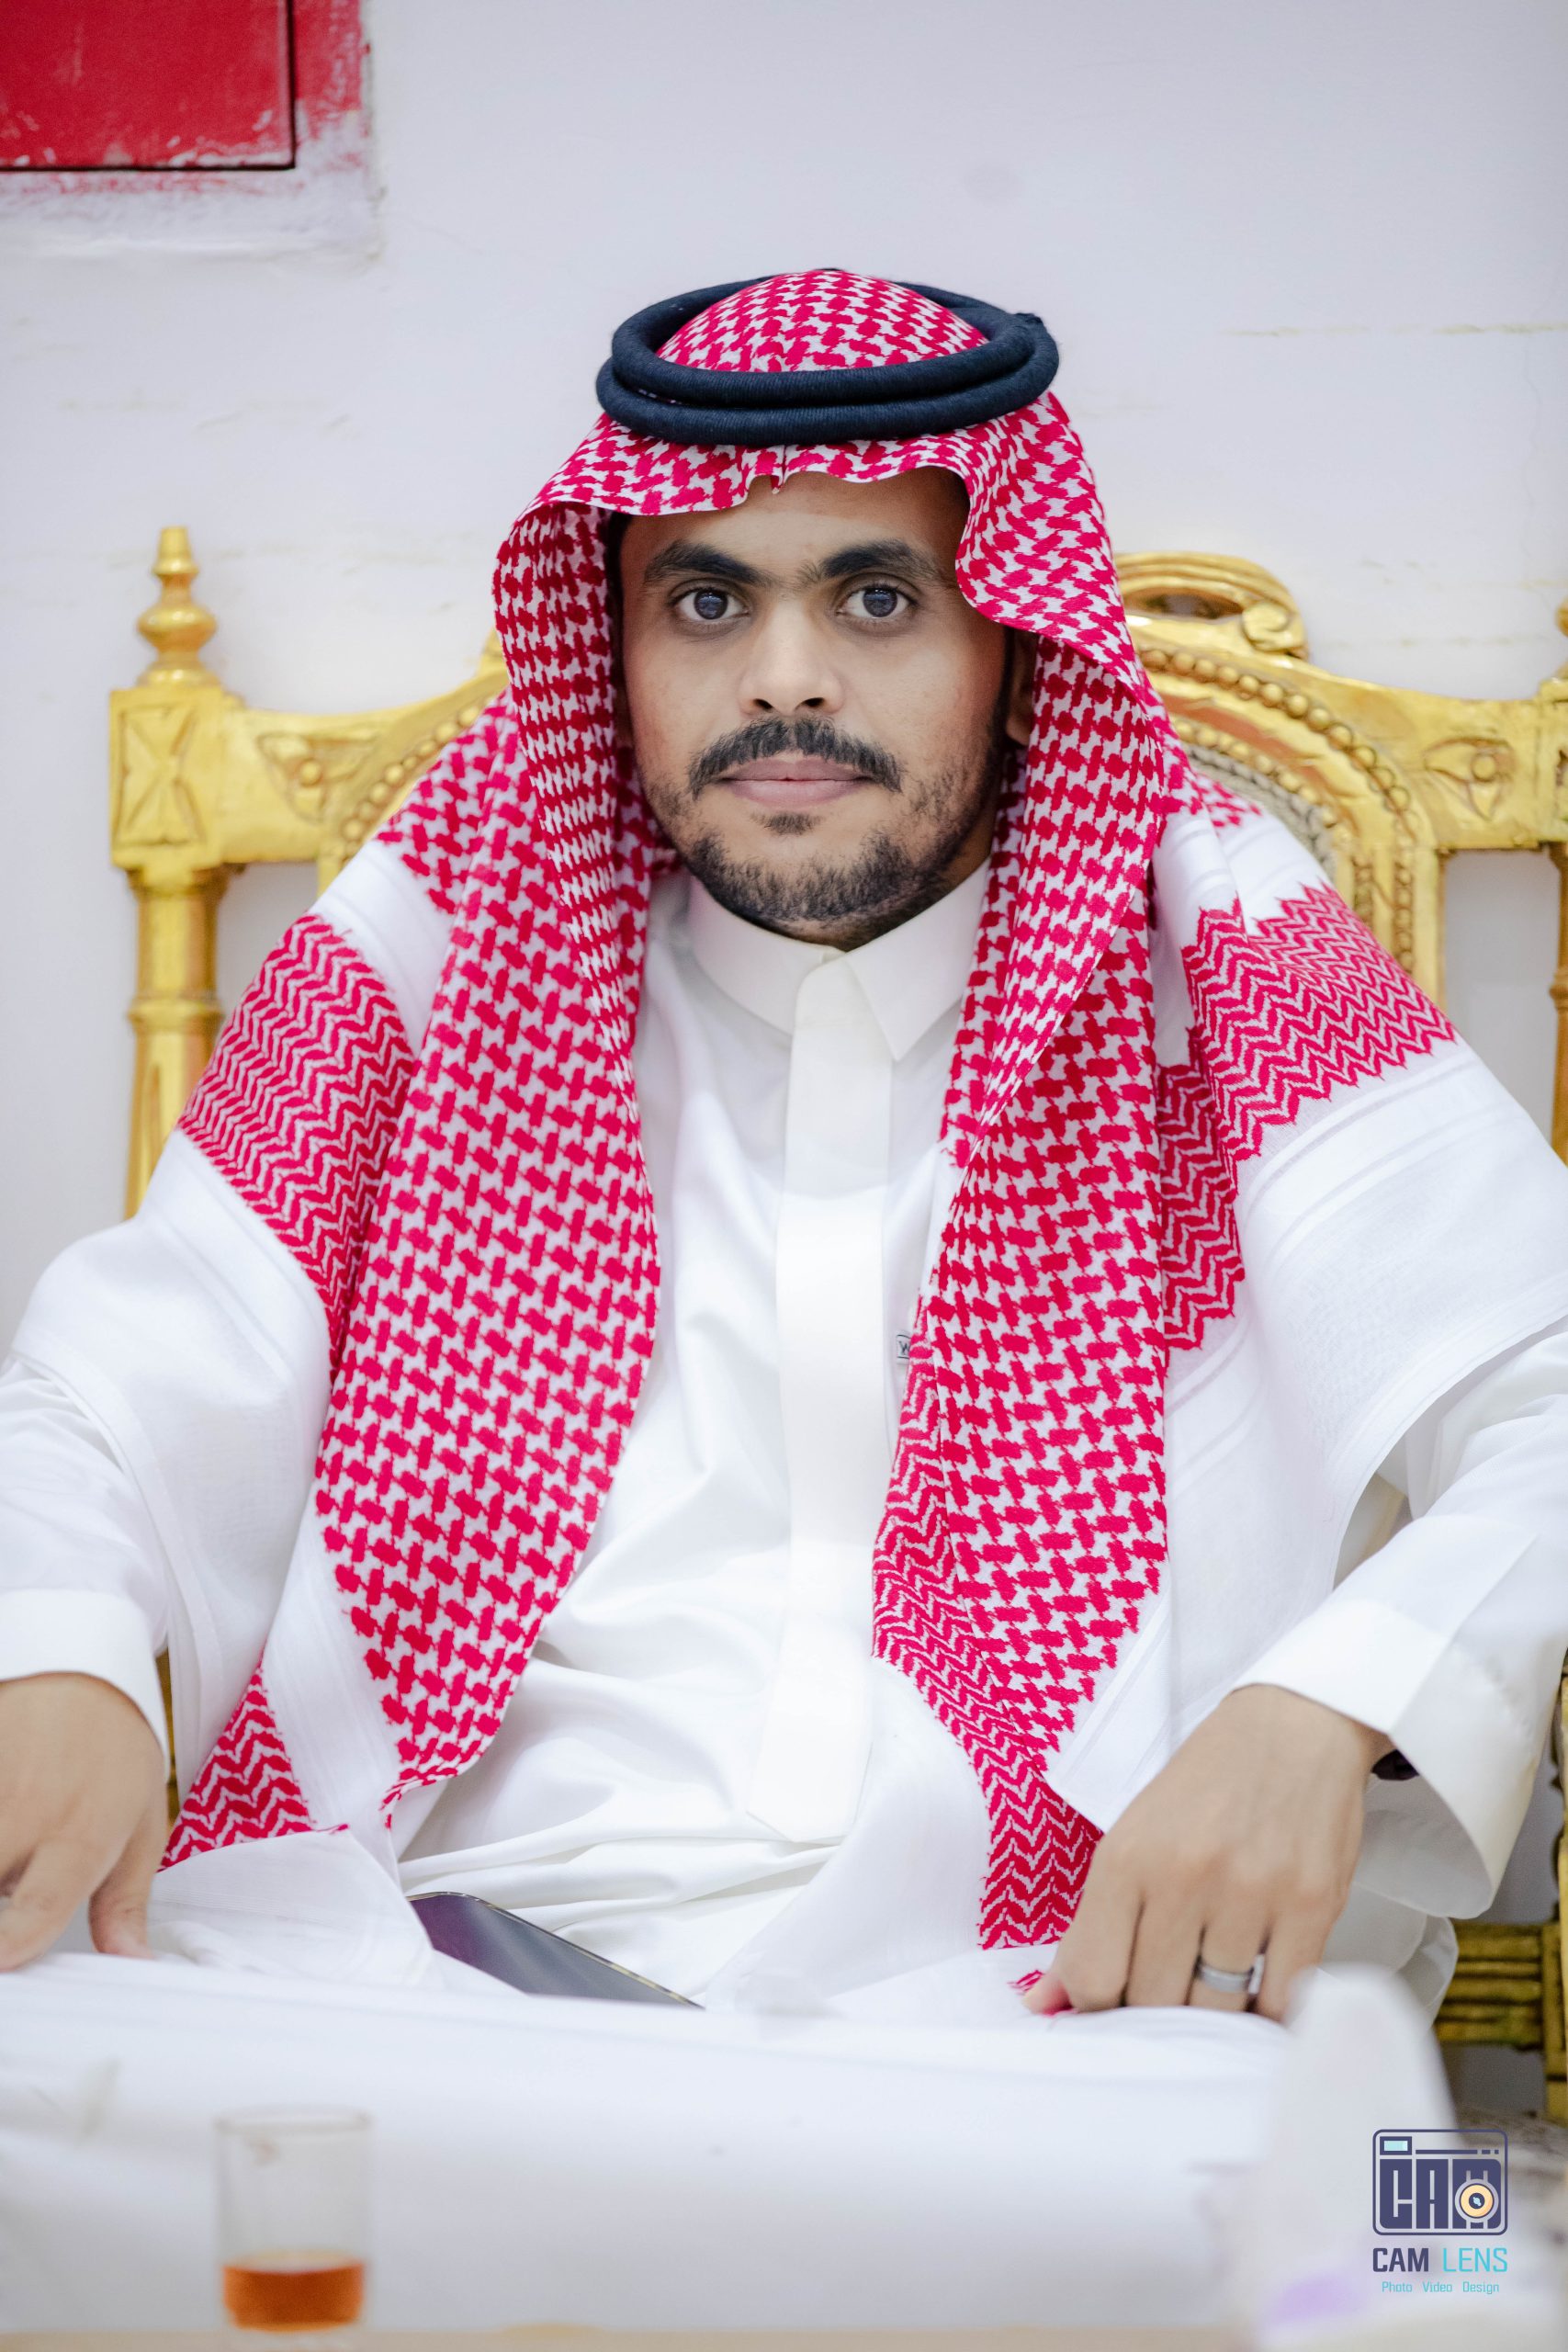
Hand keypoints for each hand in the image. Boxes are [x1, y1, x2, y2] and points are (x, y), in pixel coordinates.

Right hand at [0, 1672, 167, 1967]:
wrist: (82, 1664)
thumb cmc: (118, 1749)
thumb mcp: (142, 1823)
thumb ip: (125, 1904)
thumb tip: (133, 1965)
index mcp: (79, 1837)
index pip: (34, 1914)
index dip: (11, 1946)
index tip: (3, 1959)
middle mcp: (26, 1814)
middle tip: (16, 1883)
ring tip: (17, 1852)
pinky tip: (10, 1825)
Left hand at [1024, 1685, 1390, 2023]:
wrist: (1292, 1727)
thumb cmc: (1206, 1786)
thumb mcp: (1131, 1839)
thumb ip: (1089, 1927)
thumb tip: (1044, 2005)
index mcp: (1127, 1857)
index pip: (1093, 1978)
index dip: (1098, 2005)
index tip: (1114, 1997)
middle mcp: (1184, 1875)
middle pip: (1155, 2003)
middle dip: (1157, 2010)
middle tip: (1169, 1984)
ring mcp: (1251, 1892)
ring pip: (1217, 2010)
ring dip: (1212, 2010)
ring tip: (1212, 1978)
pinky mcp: (1311, 1906)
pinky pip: (1281, 2002)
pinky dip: (1266, 2010)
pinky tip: (1257, 1987)